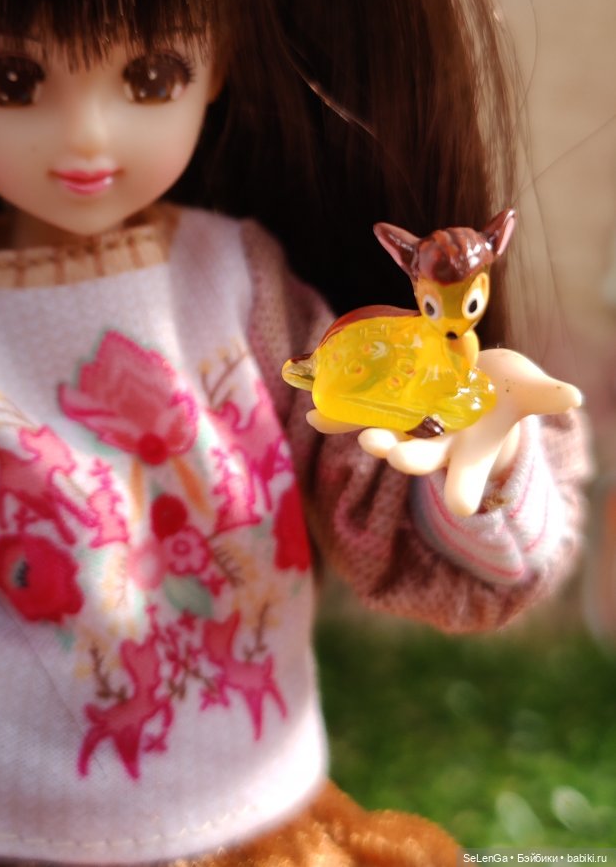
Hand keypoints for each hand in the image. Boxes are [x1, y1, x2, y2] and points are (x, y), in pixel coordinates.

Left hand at [348, 349, 581, 516]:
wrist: (475, 382)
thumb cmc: (506, 391)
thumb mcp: (527, 392)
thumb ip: (544, 395)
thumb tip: (572, 397)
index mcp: (470, 450)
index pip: (466, 478)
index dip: (462, 490)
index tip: (459, 505)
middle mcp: (436, 445)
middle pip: (420, 458)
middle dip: (408, 457)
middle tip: (394, 455)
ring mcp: (410, 426)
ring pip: (389, 435)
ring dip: (374, 436)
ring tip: (362, 436)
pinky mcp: (388, 406)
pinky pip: (358, 413)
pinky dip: (337, 417)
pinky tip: (315, 417)